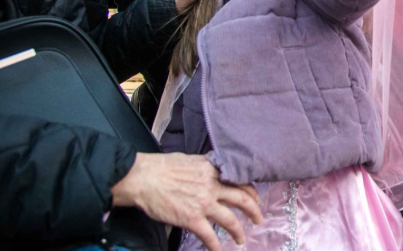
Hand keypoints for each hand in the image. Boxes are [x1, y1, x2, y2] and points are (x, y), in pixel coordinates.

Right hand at [112, 153, 261, 250]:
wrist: (143, 178)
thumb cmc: (161, 167)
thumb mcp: (190, 160)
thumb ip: (205, 168)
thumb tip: (211, 172)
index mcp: (212, 170)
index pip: (239, 180)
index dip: (250, 191)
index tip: (254, 197)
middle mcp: (212, 186)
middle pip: (242, 199)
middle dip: (254, 211)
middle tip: (258, 218)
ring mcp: (203, 203)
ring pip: (230, 220)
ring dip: (238, 231)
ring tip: (242, 239)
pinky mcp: (191, 219)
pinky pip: (209, 236)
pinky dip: (216, 245)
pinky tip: (218, 250)